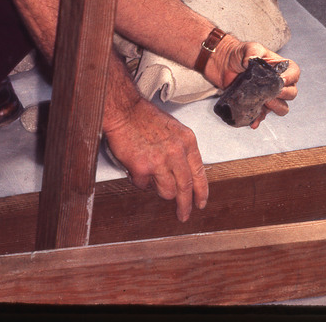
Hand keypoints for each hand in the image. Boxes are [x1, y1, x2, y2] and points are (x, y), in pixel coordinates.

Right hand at [104, 97, 207, 222]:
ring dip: (158, 189)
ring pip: (166, 191)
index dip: (201, 191)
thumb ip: (181, 151)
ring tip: (151, 177)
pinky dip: (140, 181)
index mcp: (187, 141)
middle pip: (185, 188)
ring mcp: (159, 161)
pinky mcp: (142, 168)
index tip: (200, 202)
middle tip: (183, 214)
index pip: (199, 173)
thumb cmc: (146, 118)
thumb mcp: (174, 131)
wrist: (125, 111)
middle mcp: (176, 152)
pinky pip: (143, 185)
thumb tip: (184, 174)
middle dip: (185, 205)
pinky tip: (136, 168)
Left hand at [208, 38, 300, 129]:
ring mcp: (267, 95)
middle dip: (284, 94)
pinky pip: (262, 116)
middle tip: (271, 92)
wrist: (223, 64)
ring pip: (281, 107)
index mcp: (279, 68)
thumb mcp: (249, 48)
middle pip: (291, 93)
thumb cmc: (239, 54)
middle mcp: (276, 83)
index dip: (291, 78)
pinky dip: (258, 119)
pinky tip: (253, 121)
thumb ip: (253, 51)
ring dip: (276, 107)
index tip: (281, 80)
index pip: (294, 73)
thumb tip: (253, 61)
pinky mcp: (256, 104)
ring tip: (265, 103)